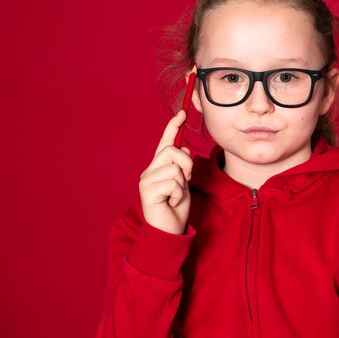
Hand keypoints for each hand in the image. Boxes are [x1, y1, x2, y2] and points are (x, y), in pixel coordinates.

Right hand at [138, 110, 192, 234]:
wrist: (169, 230)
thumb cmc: (176, 208)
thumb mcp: (184, 184)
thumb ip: (182, 167)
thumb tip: (183, 148)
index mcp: (158, 167)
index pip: (165, 142)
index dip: (173, 127)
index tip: (182, 113)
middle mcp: (149, 171)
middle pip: (173, 152)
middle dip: (187, 166)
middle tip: (186, 182)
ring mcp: (146, 180)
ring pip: (175, 167)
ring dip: (182, 183)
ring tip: (175, 196)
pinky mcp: (147, 191)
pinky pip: (173, 183)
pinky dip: (178, 195)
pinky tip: (171, 203)